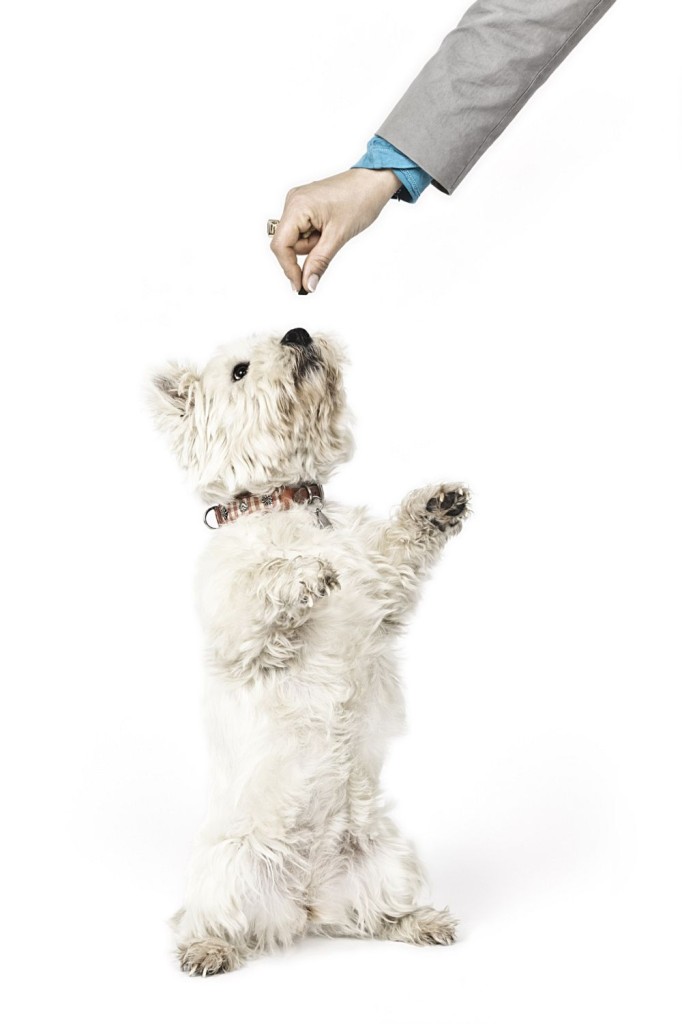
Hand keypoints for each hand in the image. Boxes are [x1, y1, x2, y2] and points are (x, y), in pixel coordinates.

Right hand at [270, 168, 399, 292]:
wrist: (373, 182)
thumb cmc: (360, 200)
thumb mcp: (338, 236)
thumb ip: (319, 262)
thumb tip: (307, 285)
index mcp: (297, 206)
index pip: (280, 246)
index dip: (289, 268)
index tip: (300, 286)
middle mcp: (292, 201)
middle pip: (287, 243)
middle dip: (308, 250)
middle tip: (328, 241)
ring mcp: (297, 202)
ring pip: (296, 239)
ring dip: (313, 243)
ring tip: (331, 230)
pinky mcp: (304, 204)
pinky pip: (302, 230)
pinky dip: (315, 235)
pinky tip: (328, 226)